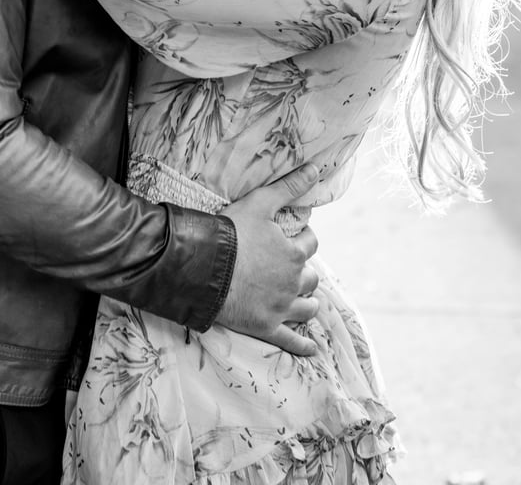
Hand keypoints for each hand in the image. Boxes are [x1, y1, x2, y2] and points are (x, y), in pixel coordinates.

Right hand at [217, 163, 320, 356]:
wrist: (204, 267)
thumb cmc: (231, 233)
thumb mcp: (261, 203)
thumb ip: (289, 187)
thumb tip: (316, 169)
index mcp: (293, 254)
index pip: (309, 244)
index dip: (303, 238)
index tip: (296, 236)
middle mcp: (292, 283)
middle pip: (310, 279)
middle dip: (305, 273)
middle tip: (293, 268)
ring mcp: (280, 308)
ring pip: (307, 309)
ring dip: (308, 303)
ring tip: (304, 300)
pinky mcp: (266, 328)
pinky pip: (291, 342)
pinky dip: (303, 347)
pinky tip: (312, 351)